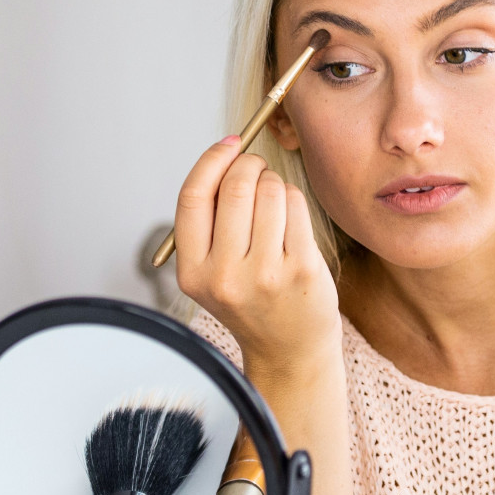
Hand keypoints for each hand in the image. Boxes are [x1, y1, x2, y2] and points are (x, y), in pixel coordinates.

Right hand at [173, 137, 341, 377]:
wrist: (289, 350)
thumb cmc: (252, 300)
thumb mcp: (212, 270)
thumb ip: (211, 220)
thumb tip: (228, 153)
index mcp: (192, 272)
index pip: (193, 197)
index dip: (212, 161)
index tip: (230, 144)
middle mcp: (224, 276)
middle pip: (234, 188)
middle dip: (250, 166)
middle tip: (257, 171)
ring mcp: (265, 274)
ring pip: (270, 191)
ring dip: (274, 184)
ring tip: (274, 204)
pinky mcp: (301, 270)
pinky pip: (296, 206)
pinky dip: (294, 200)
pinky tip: (291, 219)